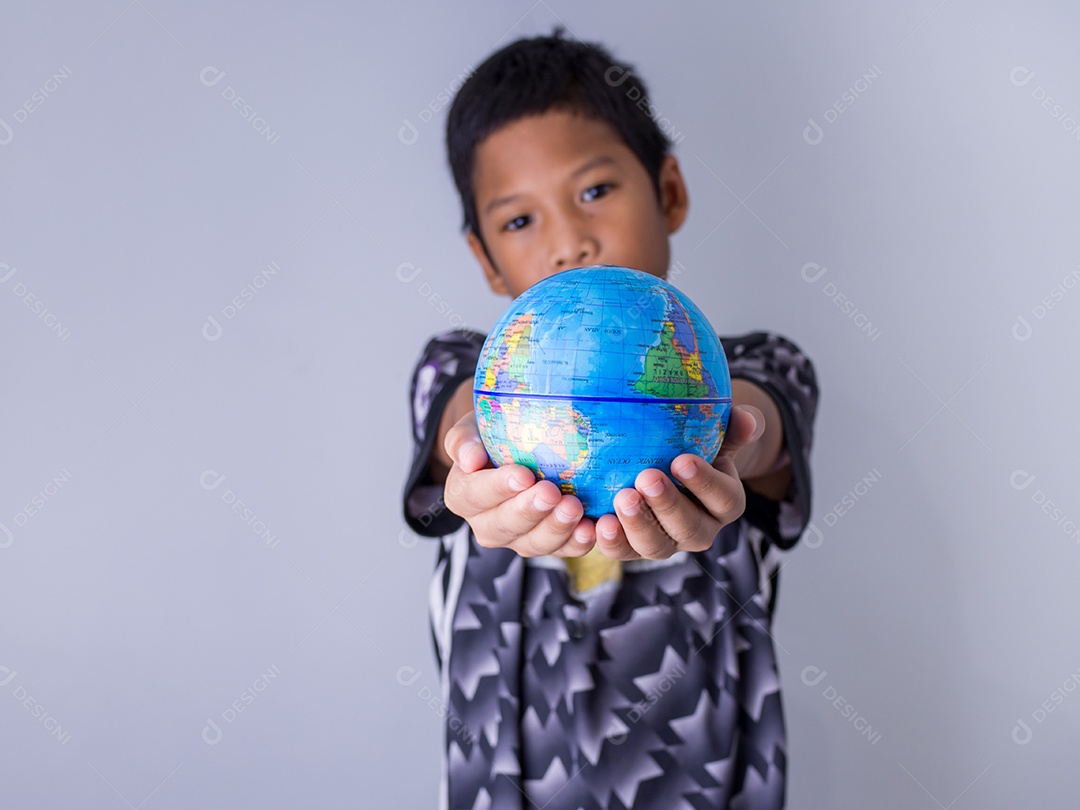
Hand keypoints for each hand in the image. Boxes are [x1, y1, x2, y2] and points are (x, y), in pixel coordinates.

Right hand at [442, 411, 598, 557]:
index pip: (474, 496)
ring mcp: (518, 539)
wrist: (517, 445)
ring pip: (534, 544)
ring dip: (556, 528)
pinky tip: (591, 528)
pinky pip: (563, 550)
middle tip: (551, 492)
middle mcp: (487, 524)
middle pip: (504, 526)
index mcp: (463, 496)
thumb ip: (464, 441)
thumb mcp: (472, 429)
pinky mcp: (547, 545)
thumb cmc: (492, 435)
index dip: (497, 488)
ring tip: (574, 508)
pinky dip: (578, 542)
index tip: (522, 475)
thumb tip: (470, 459)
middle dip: (530, 511)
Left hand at [593, 405, 765, 560]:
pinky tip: (596, 523)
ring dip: (638, 525)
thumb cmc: (696, 448)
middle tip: (647, 478)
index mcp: (726, 503)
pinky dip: (611, 542)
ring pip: (656, 546)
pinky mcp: (636, 549)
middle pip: (690, 528)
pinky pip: (624, 552)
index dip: (705, 483)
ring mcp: (668, 543)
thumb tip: (748, 418)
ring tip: (622, 499)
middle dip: (668, 505)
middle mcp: (700, 530)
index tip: (682, 461)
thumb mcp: (717, 436)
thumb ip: (732, 428)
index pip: (723, 498)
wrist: (669, 470)